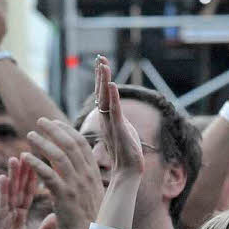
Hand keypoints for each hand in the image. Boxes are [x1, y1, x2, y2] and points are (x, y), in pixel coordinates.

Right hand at [0, 158, 57, 228]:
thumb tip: (56, 217)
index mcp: (19, 219)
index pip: (29, 194)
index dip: (34, 180)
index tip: (41, 164)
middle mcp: (10, 215)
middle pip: (19, 189)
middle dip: (25, 172)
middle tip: (30, 152)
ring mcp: (2, 219)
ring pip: (9, 193)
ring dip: (13, 175)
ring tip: (16, 157)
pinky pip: (1, 205)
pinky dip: (4, 191)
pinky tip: (6, 177)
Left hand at [22, 117, 104, 228]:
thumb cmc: (91, 215)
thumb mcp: (91, 190)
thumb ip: (81, 174)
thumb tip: (70, 161)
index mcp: (93, 172)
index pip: (81, 143)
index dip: (67, 130)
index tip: (55, 122)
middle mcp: (87, 174)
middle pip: (70, 144)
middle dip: (54, 129)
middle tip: (40, 121)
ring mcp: (76, 184)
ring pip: (59, 156)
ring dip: (42, 143)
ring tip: (29, 136)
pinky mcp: (64, 196)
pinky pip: (48, 174)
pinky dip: (36, 163)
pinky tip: (25, 157)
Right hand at [93, 55, 144, 178]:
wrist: (128, 171)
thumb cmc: (126, 153)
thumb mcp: (122, 130)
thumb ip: (118, 118)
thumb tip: (117, 109)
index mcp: (107, 118)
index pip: (102, 94)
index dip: (101, 79)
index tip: (101, 63)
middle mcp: (106, 119)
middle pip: (101, 92)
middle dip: (101, 74)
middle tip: (100, 57)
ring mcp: (111, 123)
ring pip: (106, 98)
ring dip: (104, 81)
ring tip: (103, 65)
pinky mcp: (118, 129)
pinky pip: (114, 110)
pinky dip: (113, 97)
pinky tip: (112, 85)